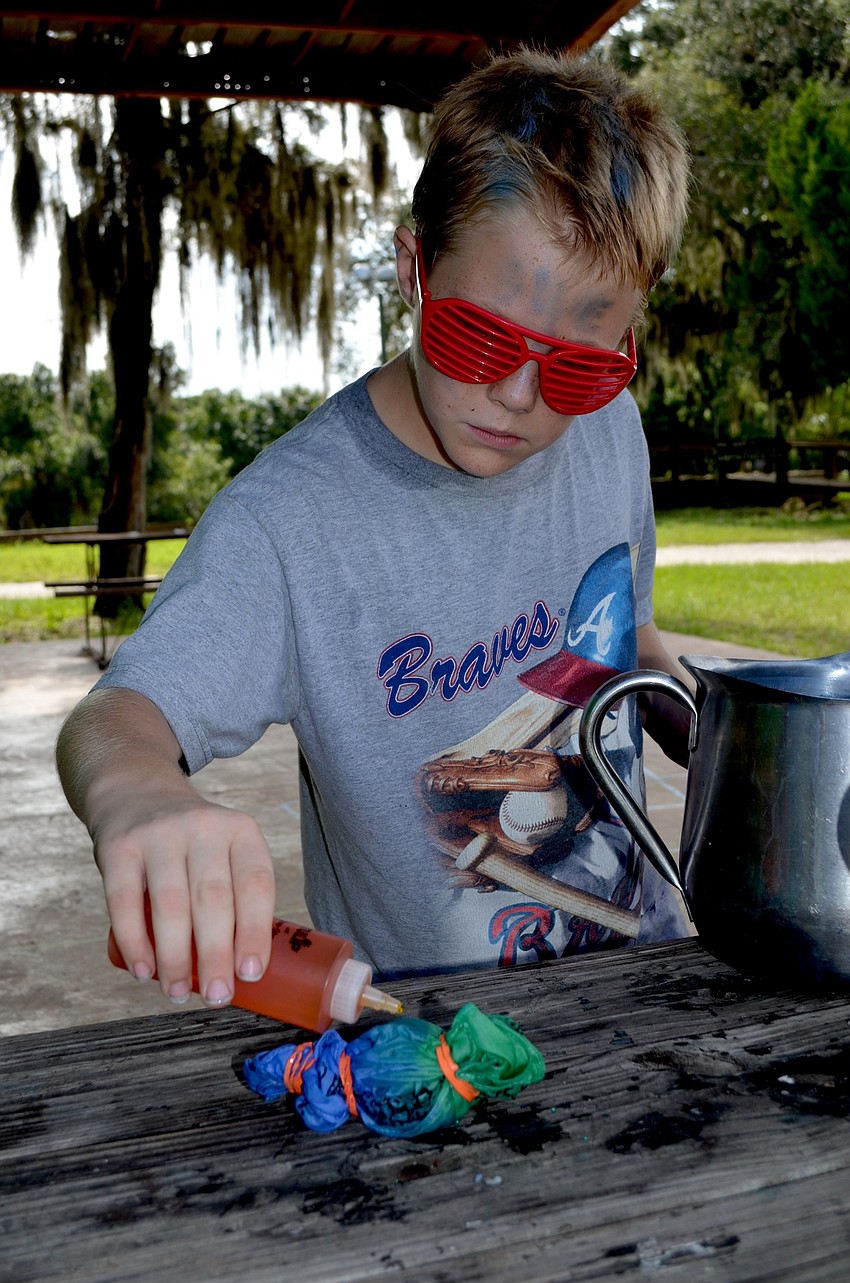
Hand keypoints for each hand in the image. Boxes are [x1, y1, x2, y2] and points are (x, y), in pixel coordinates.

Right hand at [94, 787, 276, 1006]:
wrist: (137, 794)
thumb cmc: (191, 845)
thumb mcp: (223, 852)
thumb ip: (233, 898)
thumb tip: (240, 974)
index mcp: (240, 832)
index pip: (255, 884)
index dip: (254, 932)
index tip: (250, 974)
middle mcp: (203, 827)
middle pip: (213, 900)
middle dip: (216, 956)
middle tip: (217, 997)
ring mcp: (159, 834)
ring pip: (171, 905)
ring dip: (175, 958)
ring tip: (177, 993)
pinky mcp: (119, 846)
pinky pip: (124, 902)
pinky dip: (135, 942)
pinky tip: (144, 971)